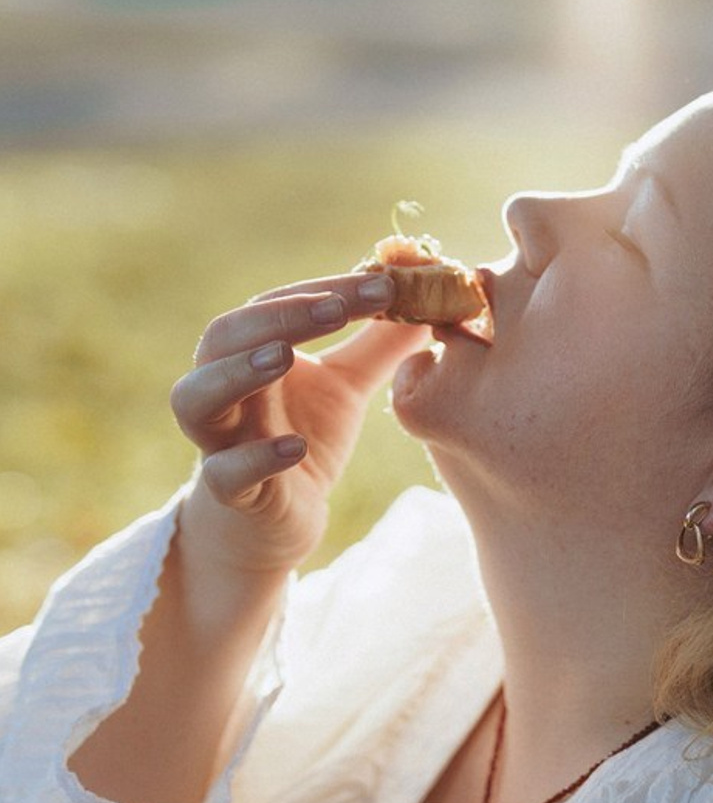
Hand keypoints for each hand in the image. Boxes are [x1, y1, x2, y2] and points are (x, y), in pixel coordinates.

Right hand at [171, 271, 428, 572]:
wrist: (276, 520)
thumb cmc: (302, 436)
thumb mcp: (346, 385)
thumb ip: (379, 344)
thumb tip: (425, 294)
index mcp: (250, 351)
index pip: (278, 303)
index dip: (329, 290)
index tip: (387, 282)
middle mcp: (223, 386)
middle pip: (226, 336)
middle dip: (280, 318)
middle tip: (336, 309)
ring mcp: (219, 440)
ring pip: (197, 399)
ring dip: (236, 373)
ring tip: (282, 356)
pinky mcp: (229, 493)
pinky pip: (225, 472)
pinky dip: (255, 458)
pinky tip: (295, 448)